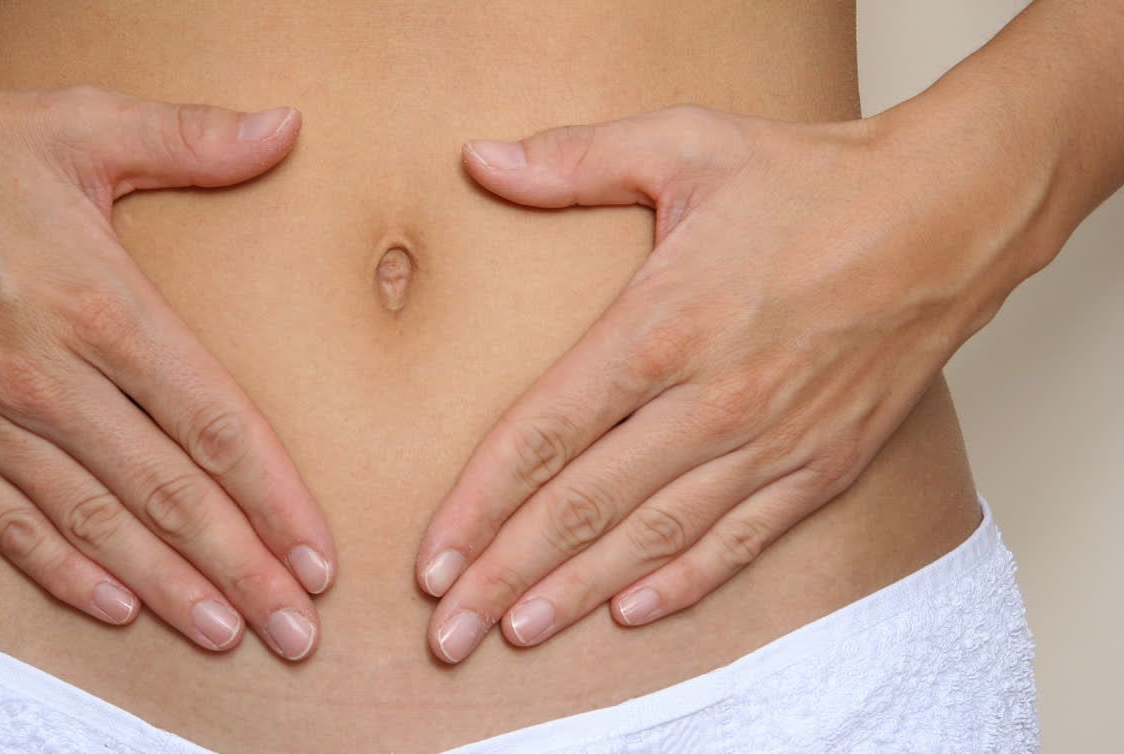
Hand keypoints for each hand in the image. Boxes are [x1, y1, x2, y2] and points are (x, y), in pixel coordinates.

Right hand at [0, 79, 333, 659]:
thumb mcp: (82, 125)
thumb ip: (192, 139)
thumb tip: (285, 127)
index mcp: (102, 307)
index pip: (212, 423)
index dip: (273, 496)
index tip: (317, 554)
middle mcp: (49, 379)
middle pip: (167, 493)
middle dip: (239, 568)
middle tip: (295, 630)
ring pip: (96, 524)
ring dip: (166, 587)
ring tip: (225, 632)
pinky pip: (7, 524)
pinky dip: (61, 572)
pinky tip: (115, 609)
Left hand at [415, 103, 1019, 662]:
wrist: (948, 218)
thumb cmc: (812, 182)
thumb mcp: (685, 144)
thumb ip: (574, 160)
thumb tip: (480, 159)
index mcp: (662, 327)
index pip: (546, 435)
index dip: (480, 505)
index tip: (432, 559)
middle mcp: (710, 401)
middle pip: (585, 507)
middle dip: (507, 573)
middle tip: (450, 632)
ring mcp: (769, 443)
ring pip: (655, 538)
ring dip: (579, 593)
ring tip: (516, 631)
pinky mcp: (820, 465)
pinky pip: (740, 542)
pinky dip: (683, 583)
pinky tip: (631, 613)